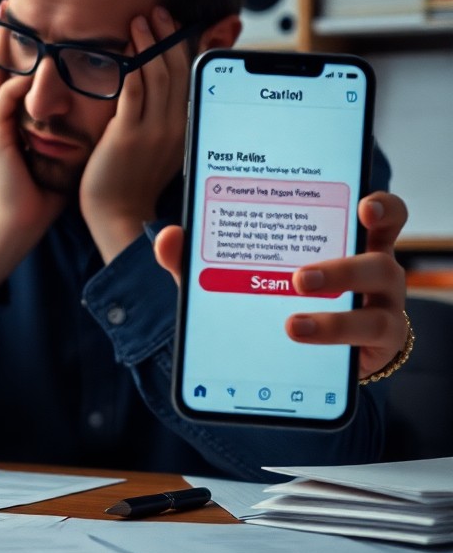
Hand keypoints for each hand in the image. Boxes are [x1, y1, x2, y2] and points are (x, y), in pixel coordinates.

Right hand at [0, 1, 64, 300]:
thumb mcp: (61, 147)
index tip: (21, 14)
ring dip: (10, 51)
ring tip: (22, 27)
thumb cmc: (46, 189)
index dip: (15, 44)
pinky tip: (35, 72)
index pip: (10, 72)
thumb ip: (71, 121)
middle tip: (6, 3)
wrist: (21, 224)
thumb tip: (104, 100)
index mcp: (10, 118)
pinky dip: (19, 83)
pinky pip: (5, 101)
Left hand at [81, 7, 189, 262]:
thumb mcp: (158, 145)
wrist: (117, 215)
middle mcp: (175, 127)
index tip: (172, 24)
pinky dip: (132, 63)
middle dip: (167, 36)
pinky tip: (125, 44)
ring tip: (140, 19)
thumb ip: (163, 115)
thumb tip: (161, 87)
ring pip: (158, 75)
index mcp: (186, 127)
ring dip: (150, 42)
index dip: (183, 46)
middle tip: (157, 11)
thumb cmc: (131, 180)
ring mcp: (153, 131)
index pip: (190, 77)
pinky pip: (134, 91)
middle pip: (178, 70)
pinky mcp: (128, 136)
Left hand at [154, 192, 409, 380]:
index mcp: (349, 242)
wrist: (304, 347)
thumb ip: (202, 257)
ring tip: (291, 324)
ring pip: (380, 312)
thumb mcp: (239, 272)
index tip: (364, 205)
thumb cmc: (278, 294)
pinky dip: (334, 343)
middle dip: (342, 269)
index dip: (381, 208)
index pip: (381, 217)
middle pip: (381, 264)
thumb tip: (170, 237)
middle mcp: (375, 274)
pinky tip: (302, 343)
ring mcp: (382, 311)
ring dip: (334, 319)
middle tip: (299, 278)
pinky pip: (370, 346)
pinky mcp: (378, 346)